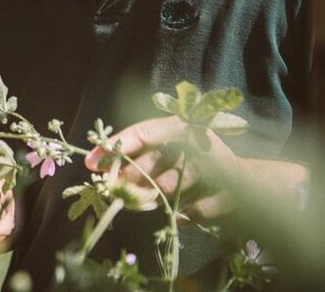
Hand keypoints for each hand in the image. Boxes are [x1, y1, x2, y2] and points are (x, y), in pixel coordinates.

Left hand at [84, 115, 286, 222]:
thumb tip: (97, 164)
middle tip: (118, 188)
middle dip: (134, 175)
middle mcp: (201, 143)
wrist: (252, 188)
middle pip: (157, 158)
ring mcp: (219, 169)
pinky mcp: (233, 195)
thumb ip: (138, 155)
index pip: (144, 132)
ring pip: (173, 184)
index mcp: (184, 127)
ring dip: (156, 195)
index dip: (117, 147)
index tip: (92, 163)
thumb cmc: (198, 168)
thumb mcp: (169, 155)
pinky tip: (179, 216)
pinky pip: (196, 209)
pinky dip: (184, 215)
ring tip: (148, 201)